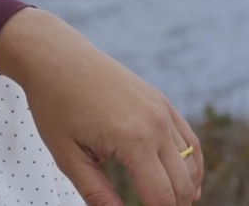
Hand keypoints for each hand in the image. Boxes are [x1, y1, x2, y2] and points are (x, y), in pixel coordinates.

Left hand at [0, 8, 202, 205]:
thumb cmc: (56, 104)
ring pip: (191, 164)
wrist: (56, 58)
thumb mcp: (69, 156)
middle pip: (182, 185)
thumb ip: (97, 194)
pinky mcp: (162, 101)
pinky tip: (186, 182)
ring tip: (170, 205)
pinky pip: (189, 140)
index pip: (161, 197)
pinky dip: (192, 165)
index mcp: (133, 140)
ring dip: (185, 190)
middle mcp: (156, 124)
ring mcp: (162, 110)